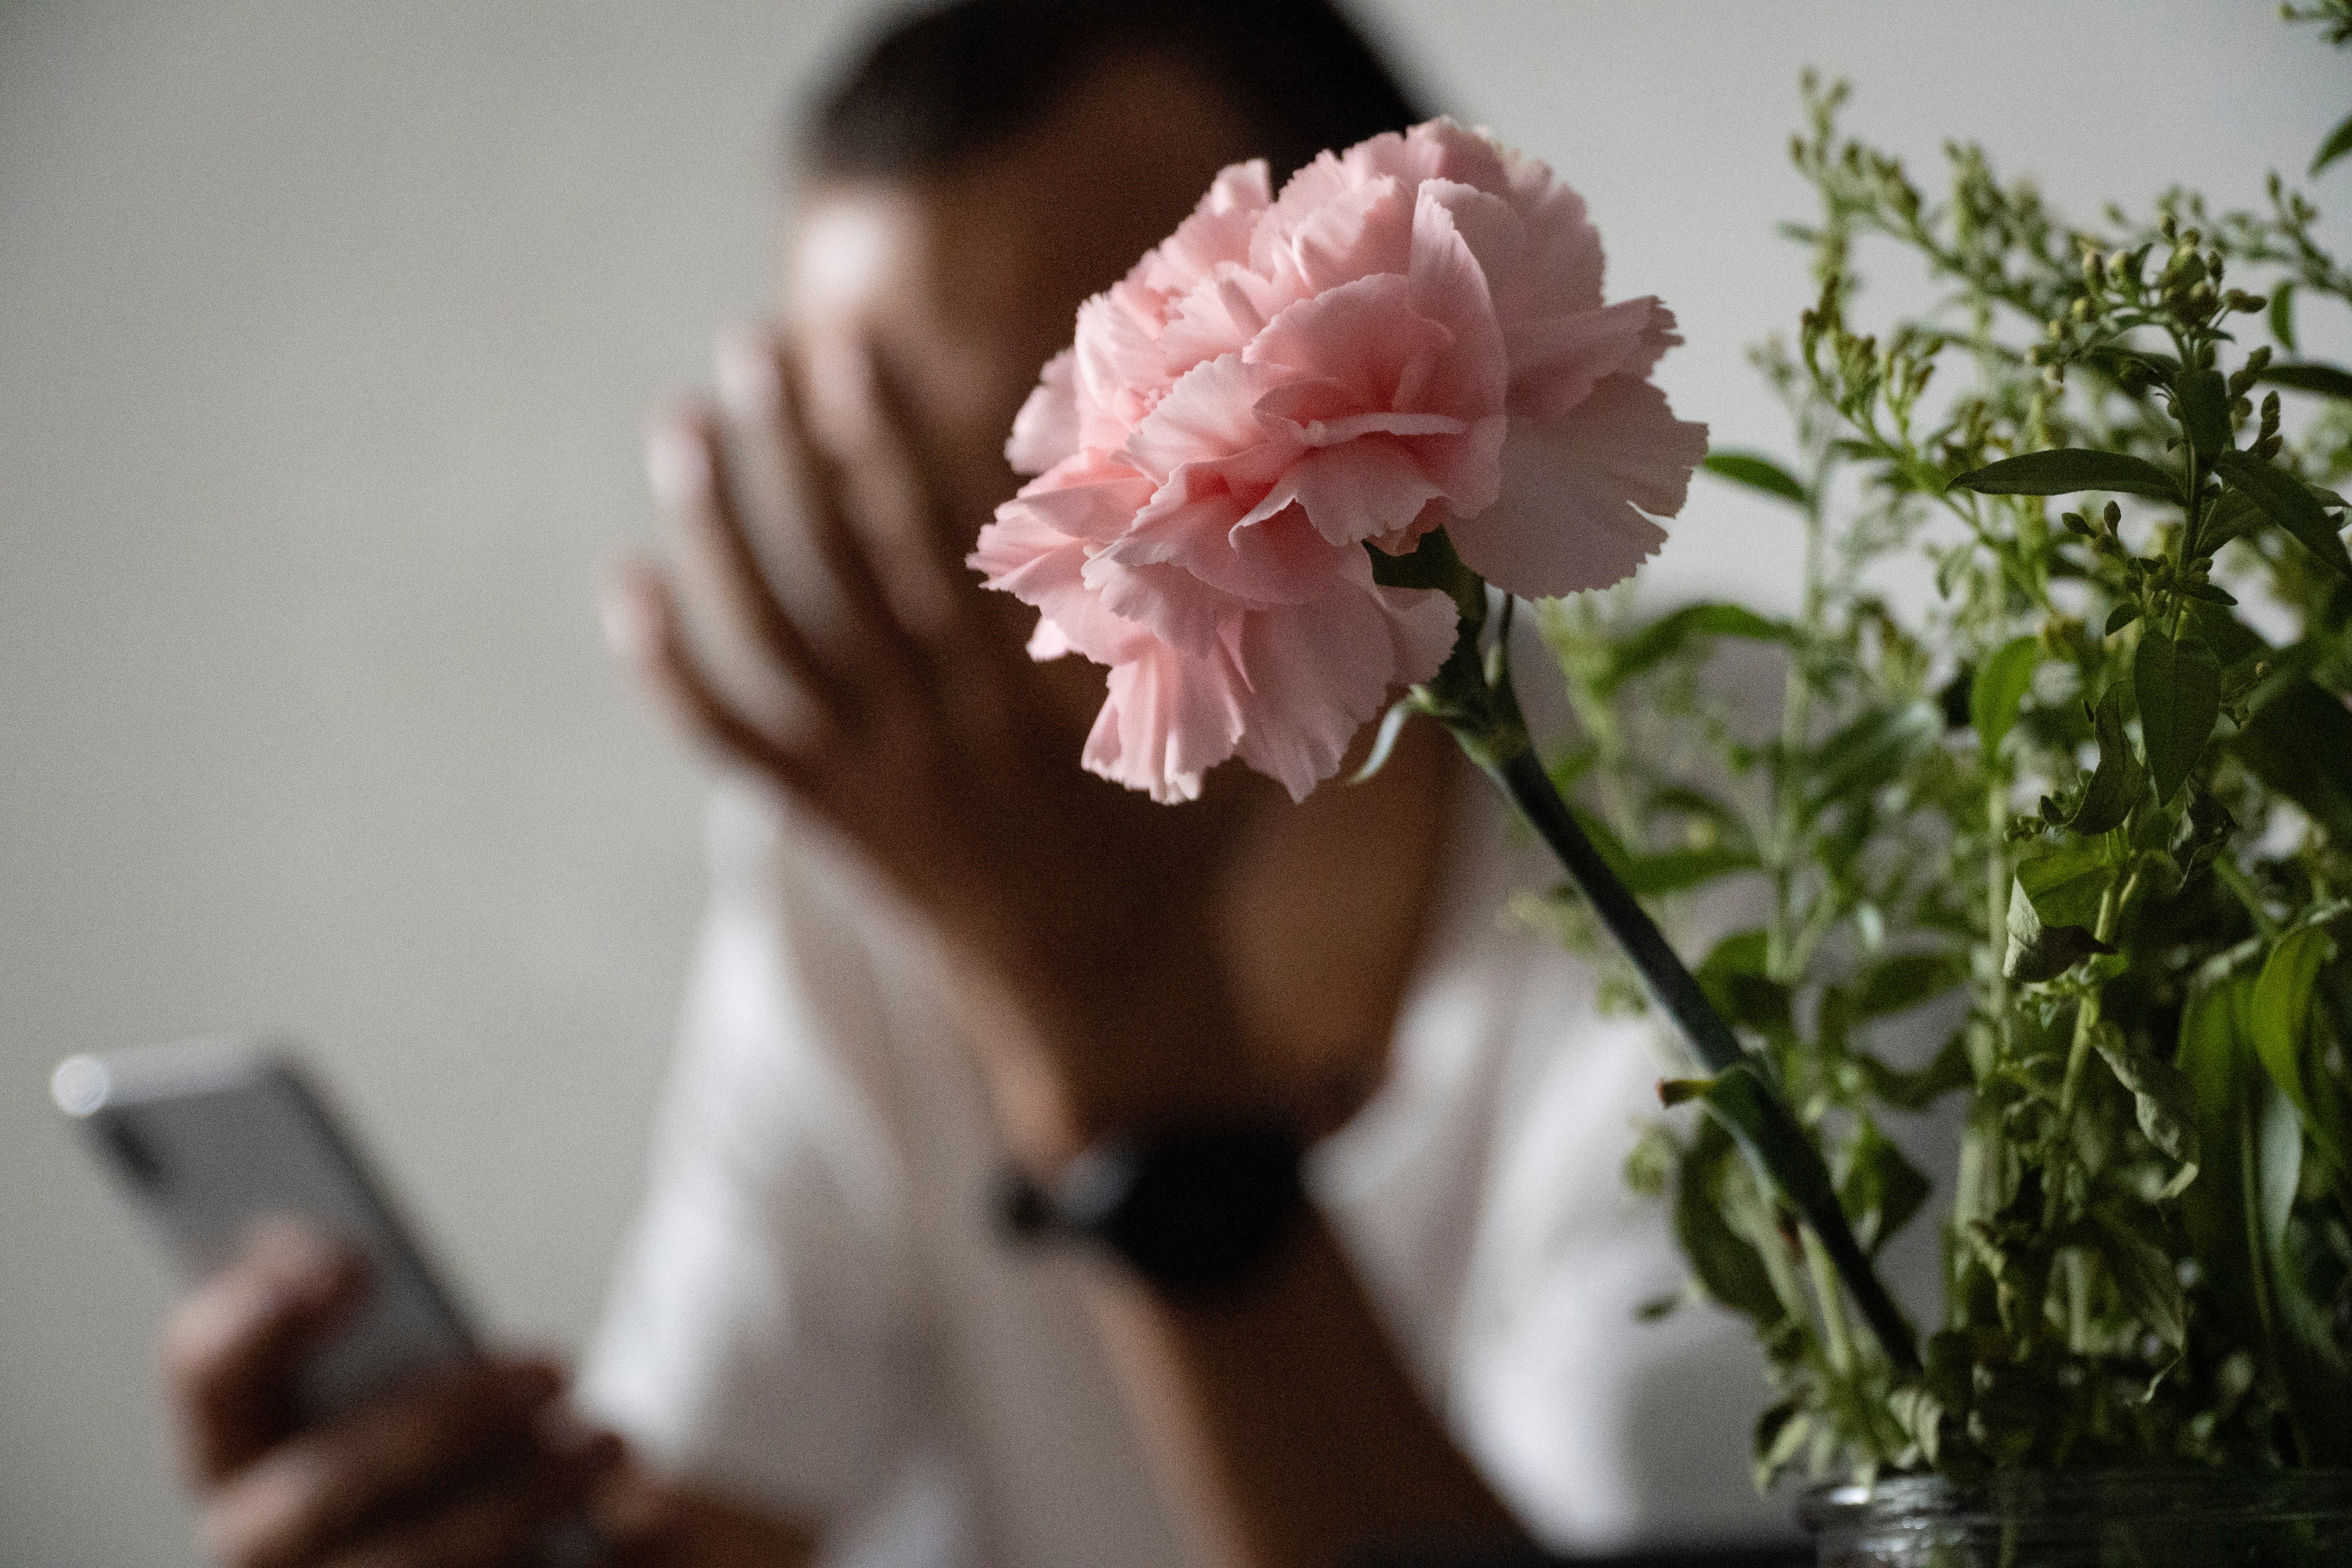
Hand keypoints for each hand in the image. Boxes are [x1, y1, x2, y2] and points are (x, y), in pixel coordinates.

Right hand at [162, 1220, 621, 1567]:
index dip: (256, 1316)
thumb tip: (329, 1255)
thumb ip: (352, 1294)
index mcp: (236, 1444)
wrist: (524, 1537)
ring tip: (609, 1444)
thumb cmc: (445, 1424)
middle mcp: (260, 1541)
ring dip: (519, 1501)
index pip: (210, 1374)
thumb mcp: (408, 1349)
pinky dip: (575, 1557)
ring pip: (409, 1566)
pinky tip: (633, 1524)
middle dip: (444, 1422)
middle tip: (554, 1368)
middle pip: (321, 1489)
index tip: (351, 1264)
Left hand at [607, 329, 1275, 1168]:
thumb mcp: (1224, 764)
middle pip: (840, 569)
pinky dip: (669, 668)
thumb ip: (1237, 657)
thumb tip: (1267, 535)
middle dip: (795, 451)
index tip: (860, 352)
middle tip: (757, 346)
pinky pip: (729, 738)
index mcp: (1018, 710)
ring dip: (719, 528)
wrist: (1106, 1010)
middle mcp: (928, 736)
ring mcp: (868, 781)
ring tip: (684, 423)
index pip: (939, 552)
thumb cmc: (1179, 870)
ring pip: (766, 636)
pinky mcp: (830, 820)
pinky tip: (628, 584)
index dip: (891, 447)